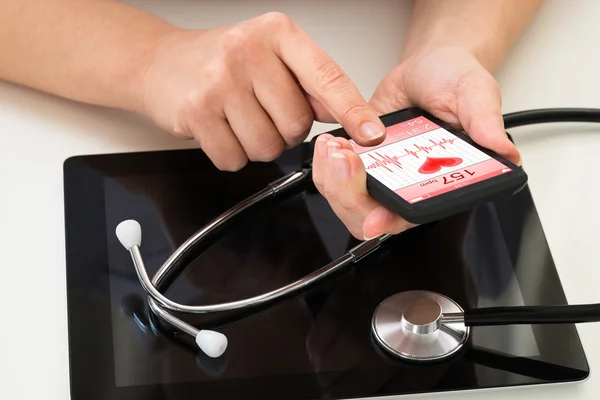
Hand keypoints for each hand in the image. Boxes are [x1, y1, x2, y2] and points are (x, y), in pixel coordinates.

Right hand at [139, 12, 384, 170]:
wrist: (161, 63)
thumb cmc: (221, 60)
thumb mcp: (272, 56)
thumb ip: (311, 84)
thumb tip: (345, 115)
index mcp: (277, 34)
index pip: (327, 77)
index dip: (353, 111)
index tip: (372, 135)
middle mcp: (248, 51)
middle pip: (296, 125)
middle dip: (285, 131)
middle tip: (261, 111)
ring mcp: (219, 81)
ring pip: (267, 148)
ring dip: (258, 145)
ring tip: (239, 118)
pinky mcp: (196, 111)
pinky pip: (235, 158)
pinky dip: (232, 154)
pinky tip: (221, 129)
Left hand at [313, 46, 518, 239]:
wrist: (428, 67)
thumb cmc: (454, 83)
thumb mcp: (475, 93)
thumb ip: (486, 122)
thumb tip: (506, 152)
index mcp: (441, 182)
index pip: (415, 216)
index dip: (392, 223)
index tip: (375, 218)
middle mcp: (409, 186)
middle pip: (370, 217)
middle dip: (350, 195)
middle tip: (346, 159)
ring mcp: (381, 176)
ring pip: (347, 202)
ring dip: (333, 180)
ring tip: (334, 147)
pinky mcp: (361, 163)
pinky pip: (334, 178)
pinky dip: (325, 165)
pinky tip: (329, 144)